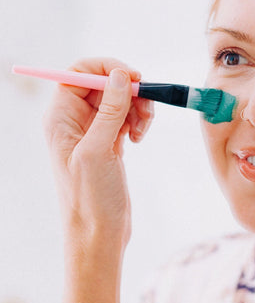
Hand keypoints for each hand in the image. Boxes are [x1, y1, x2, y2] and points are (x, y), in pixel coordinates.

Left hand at [43, 58, 153, 246]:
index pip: (79, 74)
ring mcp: (94, 133)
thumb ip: (110, 112)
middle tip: (146, 110)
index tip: (133, 78)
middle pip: (104, 86)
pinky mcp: (110, 144)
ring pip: (119, 101)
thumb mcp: (97, 151)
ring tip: (143, 131)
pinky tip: (139, 139)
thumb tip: (120, 77)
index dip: (107, 69)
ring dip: (137, 109)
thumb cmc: (90, 198)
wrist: (99, 233)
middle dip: (128, 92)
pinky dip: (138, 122)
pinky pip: (126, 119)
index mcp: (61, 118)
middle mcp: (75, 121)